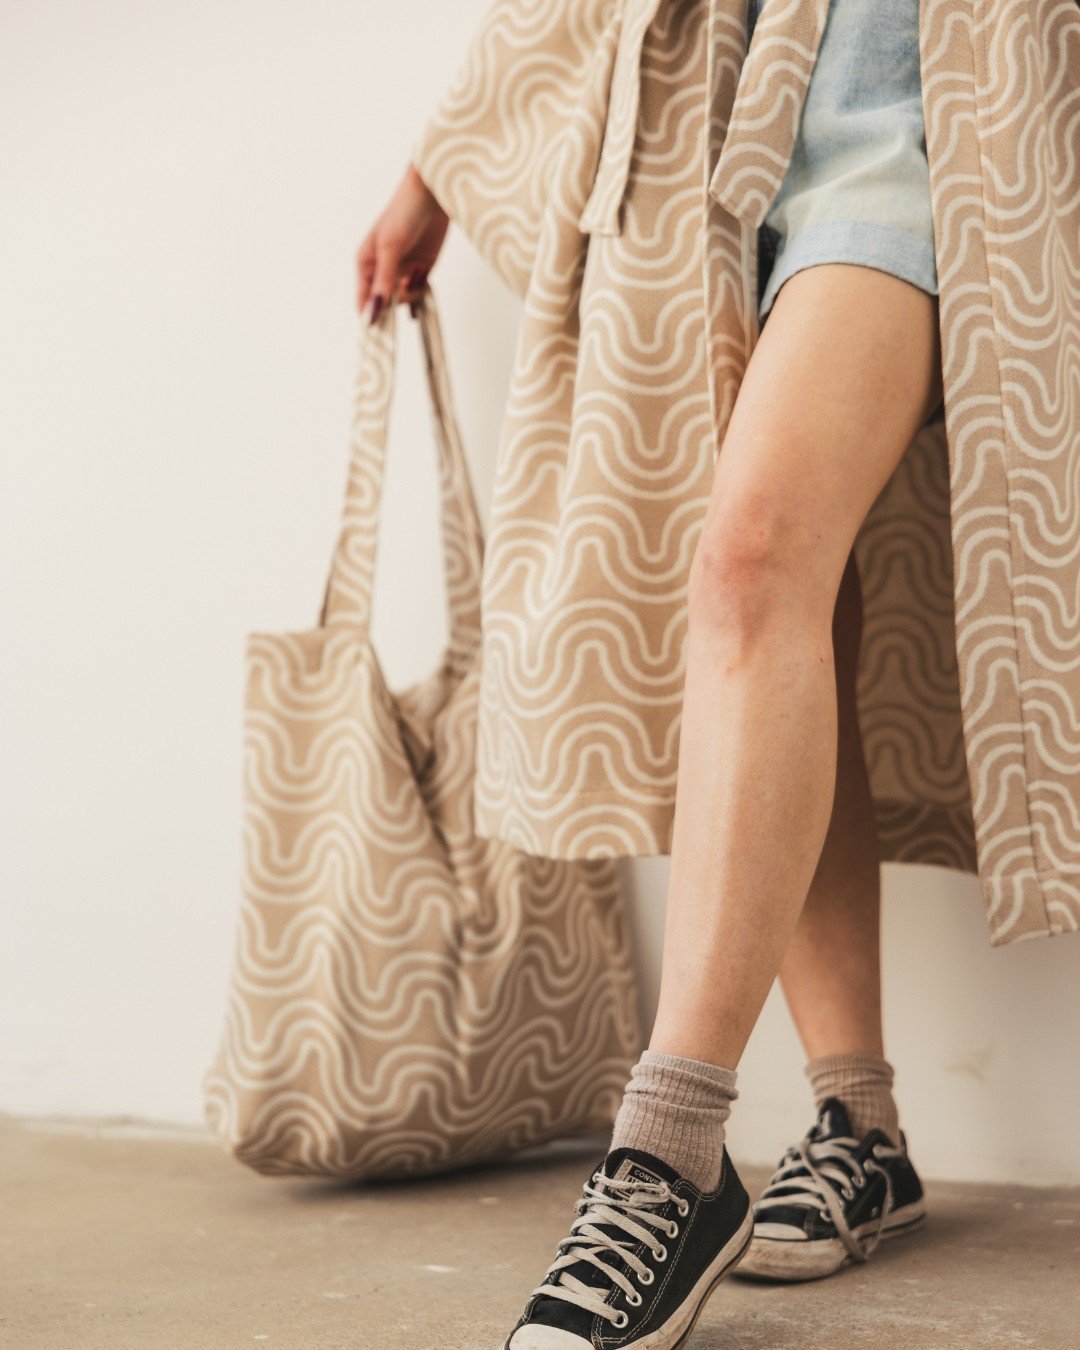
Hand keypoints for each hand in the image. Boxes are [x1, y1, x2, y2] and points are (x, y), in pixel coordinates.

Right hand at [356, 163, 448, 321]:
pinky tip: (421, 308)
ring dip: (411, 296)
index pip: (363, 302)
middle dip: (395, 304)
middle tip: (407, 285)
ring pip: (403, 301)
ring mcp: (402, 271)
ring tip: (417, 276)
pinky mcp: (422, 270)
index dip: (371, 318)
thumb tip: (372, 314)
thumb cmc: (403, 214)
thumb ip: (383, 283)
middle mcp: (382, 271)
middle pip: (384, 305)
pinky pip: (419, 295)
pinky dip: (420, 302)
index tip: (382, 334)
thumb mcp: (390, 249)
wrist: (432, 195)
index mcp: (365, 265)